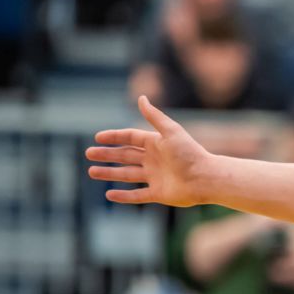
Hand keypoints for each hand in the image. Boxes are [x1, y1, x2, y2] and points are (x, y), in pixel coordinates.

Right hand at [86, 96, 213, 205]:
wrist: (205, 178)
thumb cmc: (189, 153)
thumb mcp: (170, 131)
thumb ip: (154, 116)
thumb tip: (141, 97)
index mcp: (157, 144)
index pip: (130, 138)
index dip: (114, 137)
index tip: (97, 138)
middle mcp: (154, 160)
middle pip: (125, 156)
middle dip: (107, 155)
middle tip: (88, 153)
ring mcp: (155, 177)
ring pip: (127, 175)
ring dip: (110, 173)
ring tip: (92, 171)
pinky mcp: (159, 194)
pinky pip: (137, 195)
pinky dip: (123, 196)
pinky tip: (109, 194)